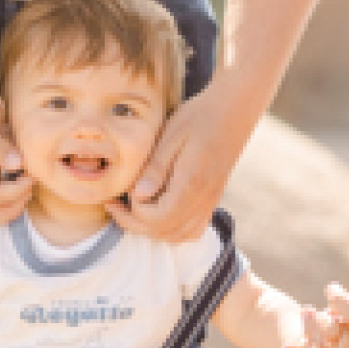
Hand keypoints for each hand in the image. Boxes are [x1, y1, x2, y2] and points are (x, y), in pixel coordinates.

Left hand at [113, 80, 254, 244]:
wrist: (233, 111)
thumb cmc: (199, 118)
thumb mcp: (171, 136)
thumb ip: (156, 168)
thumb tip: (139, 195)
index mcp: (190, 183)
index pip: (157, 217)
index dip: (135, 211)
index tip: (126, 191)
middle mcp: (202, 199)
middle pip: (164, 232)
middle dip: (135, 224)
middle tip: (115, 206)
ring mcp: (210, 202)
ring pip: (178, 236)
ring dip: (152, 230)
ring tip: (133, 212)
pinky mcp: (212, 200)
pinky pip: (193, 230)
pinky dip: (173, 231)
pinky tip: (159, 215)